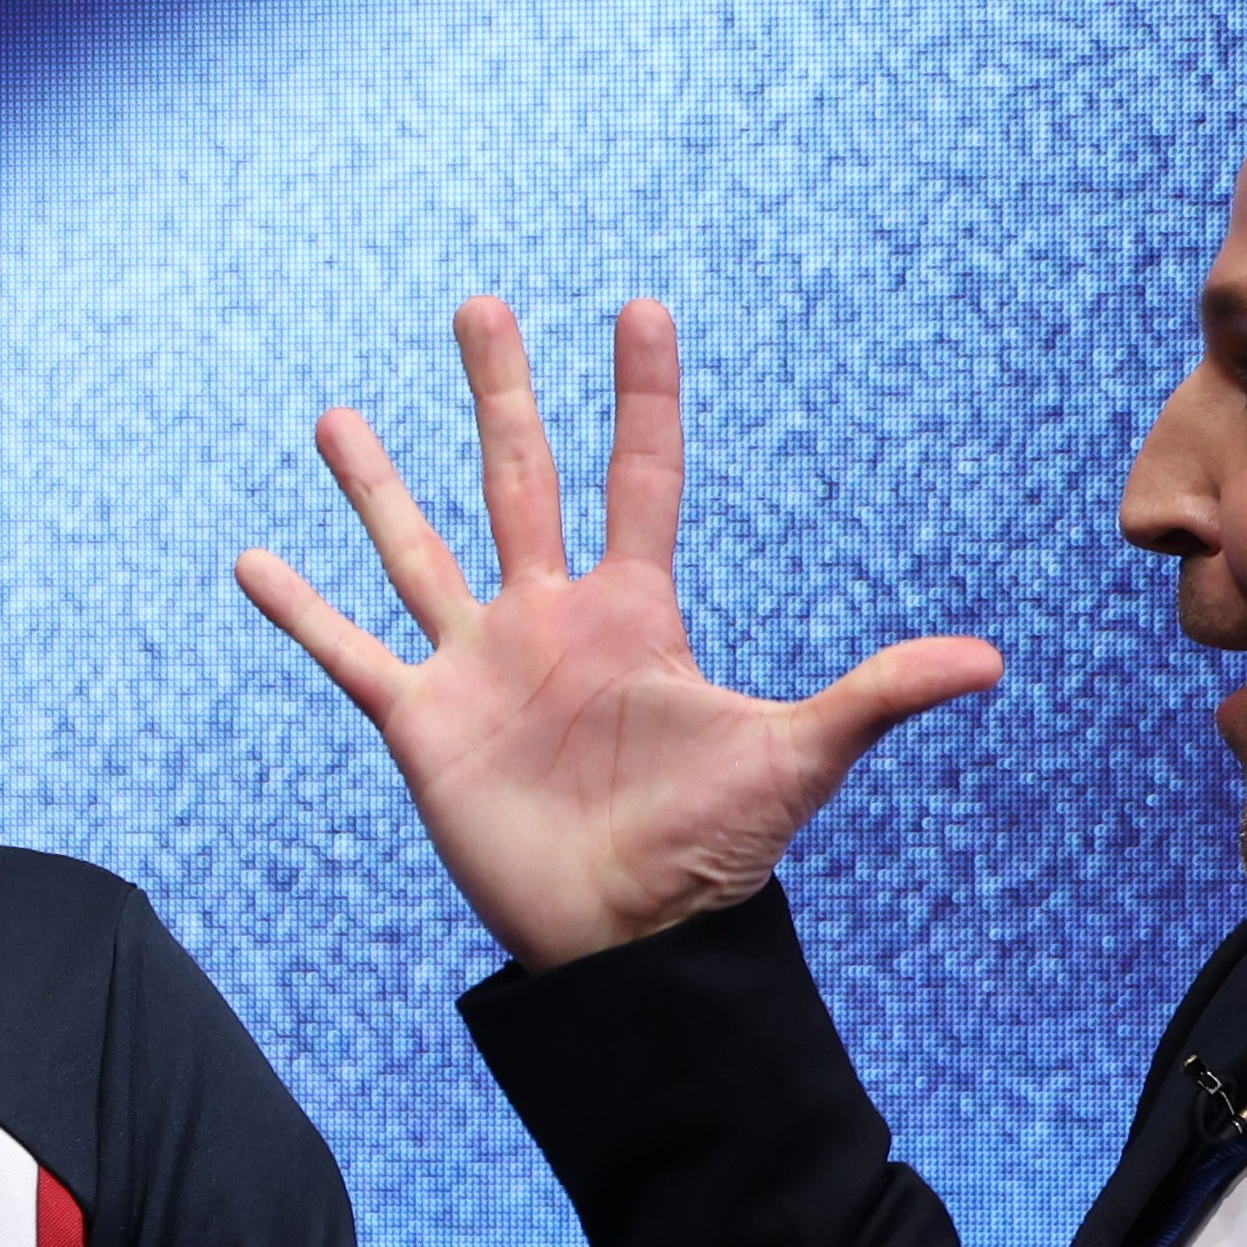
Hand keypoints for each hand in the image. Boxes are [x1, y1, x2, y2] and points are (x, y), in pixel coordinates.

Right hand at [235, 297, 1002, 967]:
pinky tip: (254, 560)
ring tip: (339, 416)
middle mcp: (550, 621)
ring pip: (419, 550)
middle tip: (480, 307)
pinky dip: (301, 609)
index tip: (638, 309)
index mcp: (634, 613)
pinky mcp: (423, 724)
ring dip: (378, 485)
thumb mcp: (796, 761)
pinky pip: (350, 653)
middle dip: (499, 392)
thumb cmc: (710, 853)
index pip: (639, 477)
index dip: (641, 395)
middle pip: (517, 480)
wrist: (626, 940)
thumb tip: (992, 660)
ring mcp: (482, 667)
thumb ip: (875, 695)